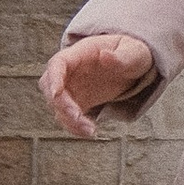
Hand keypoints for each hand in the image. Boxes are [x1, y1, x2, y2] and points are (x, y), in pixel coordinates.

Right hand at [40, 34, 155, 140]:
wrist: (133, 65)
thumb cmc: (132, 53)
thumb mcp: (134, 52)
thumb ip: (122, 57)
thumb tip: (106, 56)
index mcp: (80, 53)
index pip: (58, 63)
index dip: (54, 77)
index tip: (56, 93)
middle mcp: (70, 71)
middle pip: (49, 86)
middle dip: (60, 103)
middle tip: (77, 116)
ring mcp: (72, 87)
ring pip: (57, 106)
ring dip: (68, 120)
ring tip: (90, 130)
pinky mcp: (78, 102)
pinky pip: (68, 117)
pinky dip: (75, 127)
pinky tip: (89, 132)